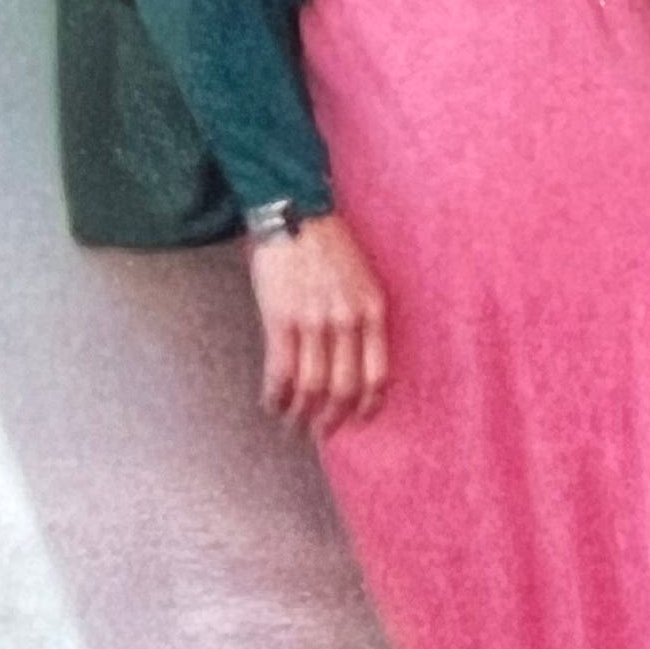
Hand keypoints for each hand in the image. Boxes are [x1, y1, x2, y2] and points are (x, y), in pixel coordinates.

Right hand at [245, 212, 387, 435]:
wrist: (295, 215)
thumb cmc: (329, 249)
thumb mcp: (362, 281)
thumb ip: (362, 320)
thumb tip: (354, 366)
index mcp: (373, 311)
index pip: (378, 375)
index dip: (367, 406)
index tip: (357, 421)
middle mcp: (347, 320)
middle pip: (344, 389)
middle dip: (332, 420)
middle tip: (320, 433)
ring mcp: (314, 320)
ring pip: (311, 387)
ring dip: (300, 414)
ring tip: (292, 424)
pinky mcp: (281, 319)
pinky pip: (281, 372)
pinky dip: (275, 396)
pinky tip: (271, 404)